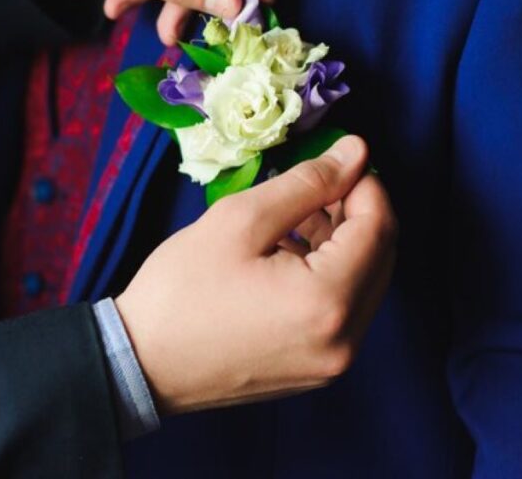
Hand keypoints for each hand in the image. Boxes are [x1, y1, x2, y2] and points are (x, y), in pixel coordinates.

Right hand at [115, 135, 396, 414]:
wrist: (141, 363)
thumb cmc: (182, 288)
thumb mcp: (240, 219)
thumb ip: (306, 182)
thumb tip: (356, 152)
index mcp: (328, 301)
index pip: (378, 228)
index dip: (365, 183)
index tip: (338, 157)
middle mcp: (345, 340)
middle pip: (380, 258)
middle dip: (357, 212)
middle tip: (318, 182)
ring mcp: (333, 363)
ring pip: (364, 284)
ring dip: (343, 243)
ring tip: (296, 215)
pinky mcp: (315, 370)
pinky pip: (342, 312)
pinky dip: (329, 276)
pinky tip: (289, 254)